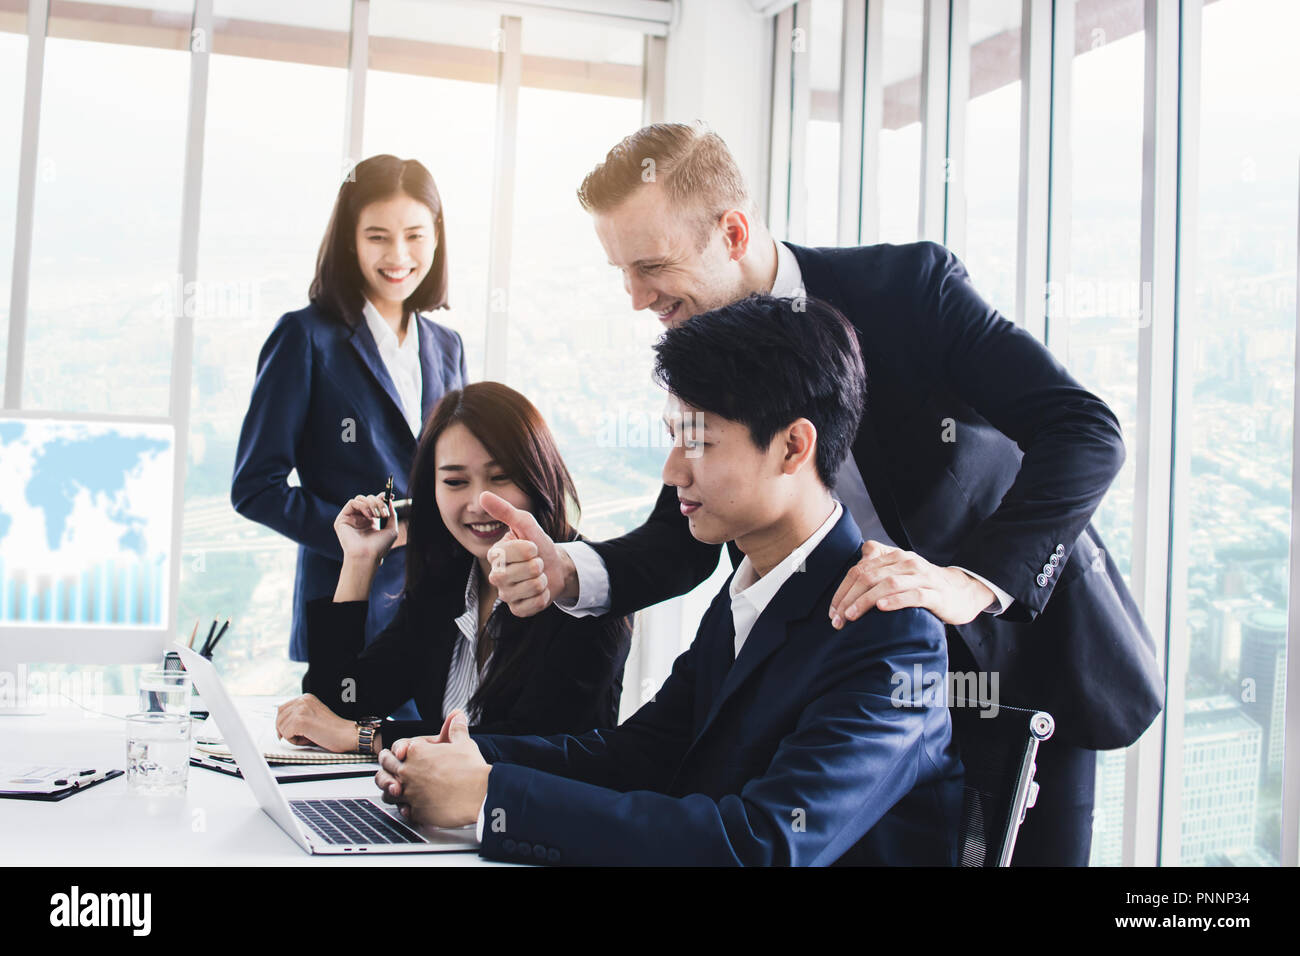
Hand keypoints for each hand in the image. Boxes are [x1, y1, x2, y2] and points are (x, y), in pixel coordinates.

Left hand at [274, 693, 356, 752]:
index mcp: (306, 698)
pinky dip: (295, 741)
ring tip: (308, 737)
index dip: (282, 723)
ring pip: (281, 727)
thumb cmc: (332, 729)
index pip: (282, 708)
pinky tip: (308, 739)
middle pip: (279, 717)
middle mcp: (303, 701)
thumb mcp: (313, 716)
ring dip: (291, 736)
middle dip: (284, 730)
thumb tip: (281, 725)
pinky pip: (286, 735)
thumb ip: (299, 715)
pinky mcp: (300, 721)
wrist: (345, 734)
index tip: (285, 732)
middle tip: (296, 737)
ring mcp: (301, 710)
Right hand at [333, 492, 398, 562]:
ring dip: (372, 504)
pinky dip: (363, 506)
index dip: (382, 497)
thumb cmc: (379, 547)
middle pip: (369, 498)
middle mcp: (360, 518)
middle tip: (384, 514)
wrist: (367, 556)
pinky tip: (368, 517)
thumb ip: (392, 514)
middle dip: (379, 502)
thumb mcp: (391, 530)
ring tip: (377, 516)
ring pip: (361, 498)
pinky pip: (352, 502)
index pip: (374, 503)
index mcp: (370, 521)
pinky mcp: (342, 519)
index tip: (392, 496)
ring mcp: (351, 518)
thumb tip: (389, 500)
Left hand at [374, 712, 488, 828]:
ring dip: (390, 790)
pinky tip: (409, 807)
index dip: (400, 749)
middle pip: (386, 767)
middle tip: (388, 767)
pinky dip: (405, 809)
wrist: (479, 794)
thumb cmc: (471, 769)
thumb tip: (458, 716)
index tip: (401, 752)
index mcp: (417, 751)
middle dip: (387, 766)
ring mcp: (410, 792)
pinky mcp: (415, 811)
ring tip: (396, 790)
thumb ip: (456, 729)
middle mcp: (408, 771)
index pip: (398, 747)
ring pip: (388, 791)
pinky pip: (402, 810)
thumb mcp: (464, 743)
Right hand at [480, 491, 577, 616]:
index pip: (510, 554)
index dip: (528, 549)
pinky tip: (539, 590)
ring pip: (528, 589)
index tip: (532, 547)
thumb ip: (504, 510)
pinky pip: (532, 606)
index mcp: (494, 555)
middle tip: (536, 563)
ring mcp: (505, 594)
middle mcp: (495, 575)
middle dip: (536, 566)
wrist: (555, 566)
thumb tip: (482, 495)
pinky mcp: (516, 609)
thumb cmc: (537, 543)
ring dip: (541, 580)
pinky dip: (543, 597)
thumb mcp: (524, 523)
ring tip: (538, 576)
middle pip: (516, 574)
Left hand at [828, 541, 995, 627]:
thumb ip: (880, 561)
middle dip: (849, 598)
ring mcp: (922, 577)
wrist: (962, 591)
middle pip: (870, 576)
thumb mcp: (901, 569)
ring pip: (888, 584)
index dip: (843, 590)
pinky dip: (895, 601)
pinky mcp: (935, 594)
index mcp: (894, 557)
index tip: (832, 611)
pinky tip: (881, 607)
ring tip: (851, 616)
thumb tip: (860, 556)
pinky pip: (913, 595)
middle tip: (837, 620)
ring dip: (866, 600)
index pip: (860, 570)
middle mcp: (907, 563)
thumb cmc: (924, 583)